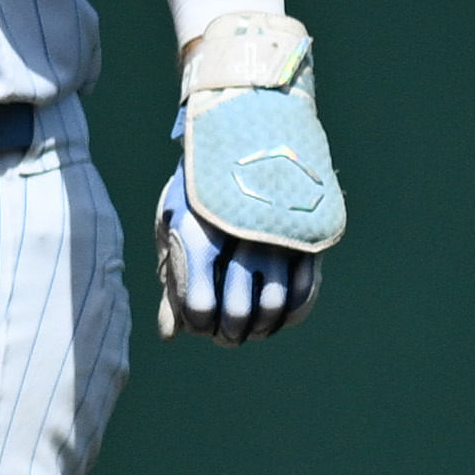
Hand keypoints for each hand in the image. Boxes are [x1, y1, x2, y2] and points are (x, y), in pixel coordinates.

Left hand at [154, 179, 319, 344]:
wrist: (247, 138)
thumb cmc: (201, 190)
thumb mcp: (176, 226)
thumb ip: (174, 280)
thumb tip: (169, 334)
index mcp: (200, 236)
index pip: (199, 306)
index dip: (197, 324)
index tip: (198, 323)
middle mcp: (242, 239)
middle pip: (237, 312)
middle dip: (229, 334)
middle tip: (226, 335)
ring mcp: (277, 237)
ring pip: (273, 306)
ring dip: (261, 327)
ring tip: (252, 329)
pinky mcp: (306, 237)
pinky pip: (304, 290)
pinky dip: (292, 312)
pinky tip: (279, 315)